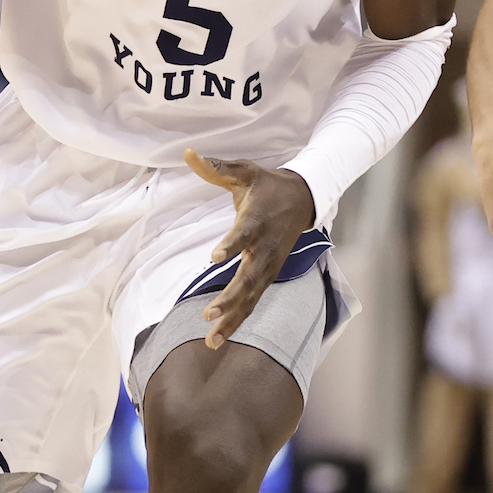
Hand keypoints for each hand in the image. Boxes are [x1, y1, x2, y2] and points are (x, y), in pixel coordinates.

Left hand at [184, 148, 317, 347]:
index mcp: (257, 220)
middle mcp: (265, 247)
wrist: (305, 199)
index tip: (214, 257)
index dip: (230, 245)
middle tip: (209, 315)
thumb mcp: (244, 171)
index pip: (243, 234)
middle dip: (230, 298)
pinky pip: (254, 300)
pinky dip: (239, 319)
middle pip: (249, 277)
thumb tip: (188, 152)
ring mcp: (269, 264)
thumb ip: (215, 167)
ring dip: (232, 319)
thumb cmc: (268, 185)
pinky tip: (220, 336)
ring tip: (211, 340)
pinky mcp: (269, 275)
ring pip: (251, 296)